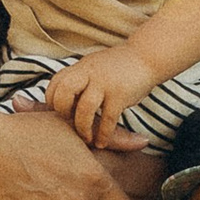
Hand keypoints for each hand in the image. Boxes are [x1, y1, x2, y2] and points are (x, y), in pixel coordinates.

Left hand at [42, 45, 160, 144]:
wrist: (147, 57)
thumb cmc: (118, 68)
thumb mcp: (93, 68)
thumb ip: (78, 81)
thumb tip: (60, 101)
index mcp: (79, 68)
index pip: (54, 85)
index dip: (52, 103)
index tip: (60, 116)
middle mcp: (89, 73)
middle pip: (63, 93)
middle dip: (62, 113)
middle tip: (69, 125)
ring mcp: (104, 83)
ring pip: (84, 108)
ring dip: (83, 128)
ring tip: (87, 139)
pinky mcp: (120, 94)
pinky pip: (108, 118)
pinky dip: (104, 134)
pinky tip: (102, 142)